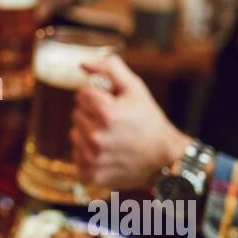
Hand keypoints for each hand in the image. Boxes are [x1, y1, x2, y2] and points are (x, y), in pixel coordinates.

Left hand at [69, 55, 188, 190]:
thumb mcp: (136, 88)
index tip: (111, 104)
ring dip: (87, 132)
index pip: (82, 95)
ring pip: (74, 134)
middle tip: (113, 121)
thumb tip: (82, 63)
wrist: (163, 160)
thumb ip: (110, 68)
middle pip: (77, 114)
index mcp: (107, 113)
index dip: (96, 96)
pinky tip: (106, 152)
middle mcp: (97, 136)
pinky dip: (87, 152)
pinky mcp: (91, 174)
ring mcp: (93, 157)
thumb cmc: (149, 121)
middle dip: (92, 114)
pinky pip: (76, 155)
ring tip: (110, 136)